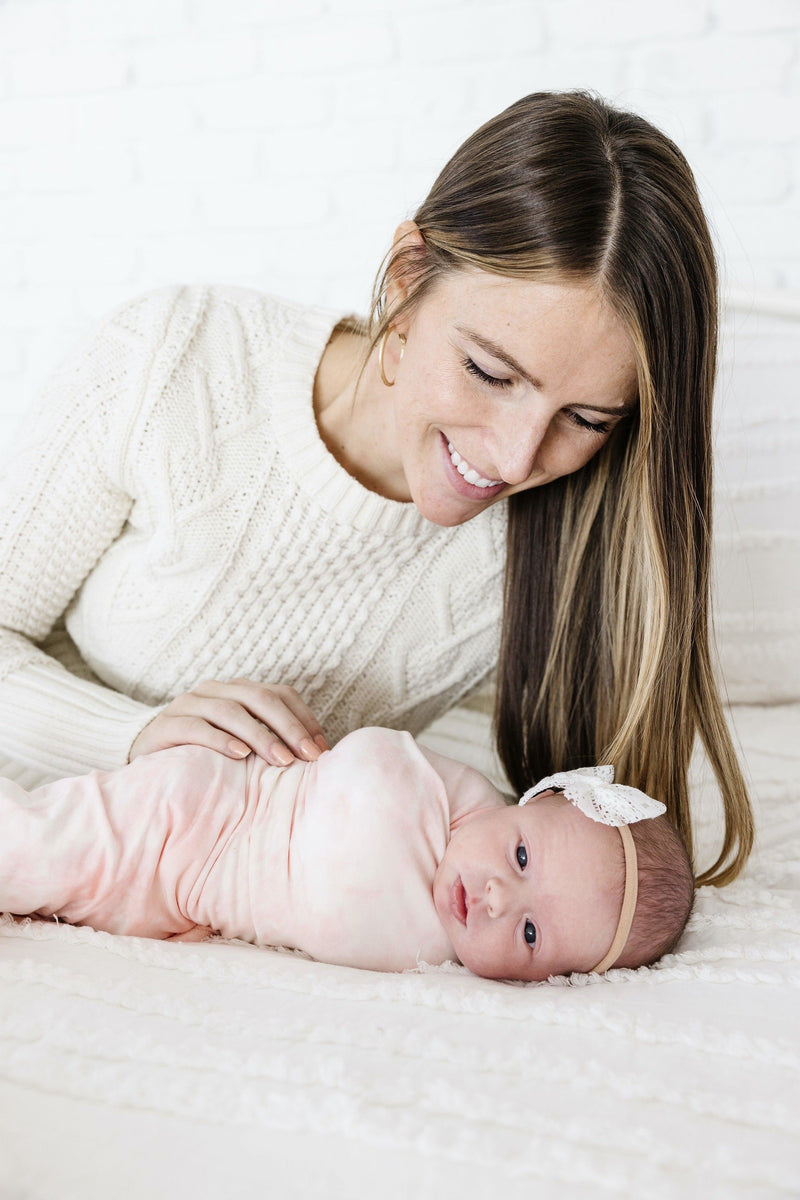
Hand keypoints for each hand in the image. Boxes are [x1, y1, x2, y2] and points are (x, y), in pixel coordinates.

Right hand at [128, 678, 329, 765]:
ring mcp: (188, 704)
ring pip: (230, 710)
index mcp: (238, 690)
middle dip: (289, 727)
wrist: (144, 756)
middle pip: (259, 698)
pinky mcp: (165, 725)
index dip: (304, 719)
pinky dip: (220, 740)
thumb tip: (316, 758)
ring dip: (260, 736)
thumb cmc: (202, 754)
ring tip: (281, 761)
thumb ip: (270, 741)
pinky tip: (239, 756)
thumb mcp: (240, 744)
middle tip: (308, 757)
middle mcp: (215, 690)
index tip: (322, 750)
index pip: (280, 694)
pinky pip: (196, 727)